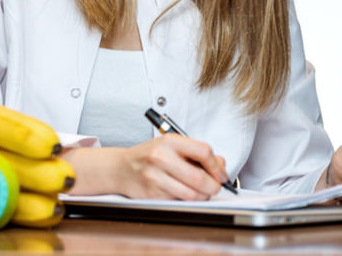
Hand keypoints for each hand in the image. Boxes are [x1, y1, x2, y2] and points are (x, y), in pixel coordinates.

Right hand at [115, 134, 229, 199]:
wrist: (121, 168)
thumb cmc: (149, 155)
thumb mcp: (171, 145)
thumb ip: (197, 153)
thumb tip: (220, 166)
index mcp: (169, 141)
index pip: (204, 152)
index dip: (217, 166)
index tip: (220, 174)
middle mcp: (161, 157)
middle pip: (200, 178)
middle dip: (213, 186)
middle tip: (214, 186)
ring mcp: (155, 176)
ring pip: (192, 194)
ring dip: (202, 196)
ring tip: (199, 190)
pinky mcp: (152, 194)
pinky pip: (179, 201)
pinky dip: (186, 200)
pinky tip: (181, 192)